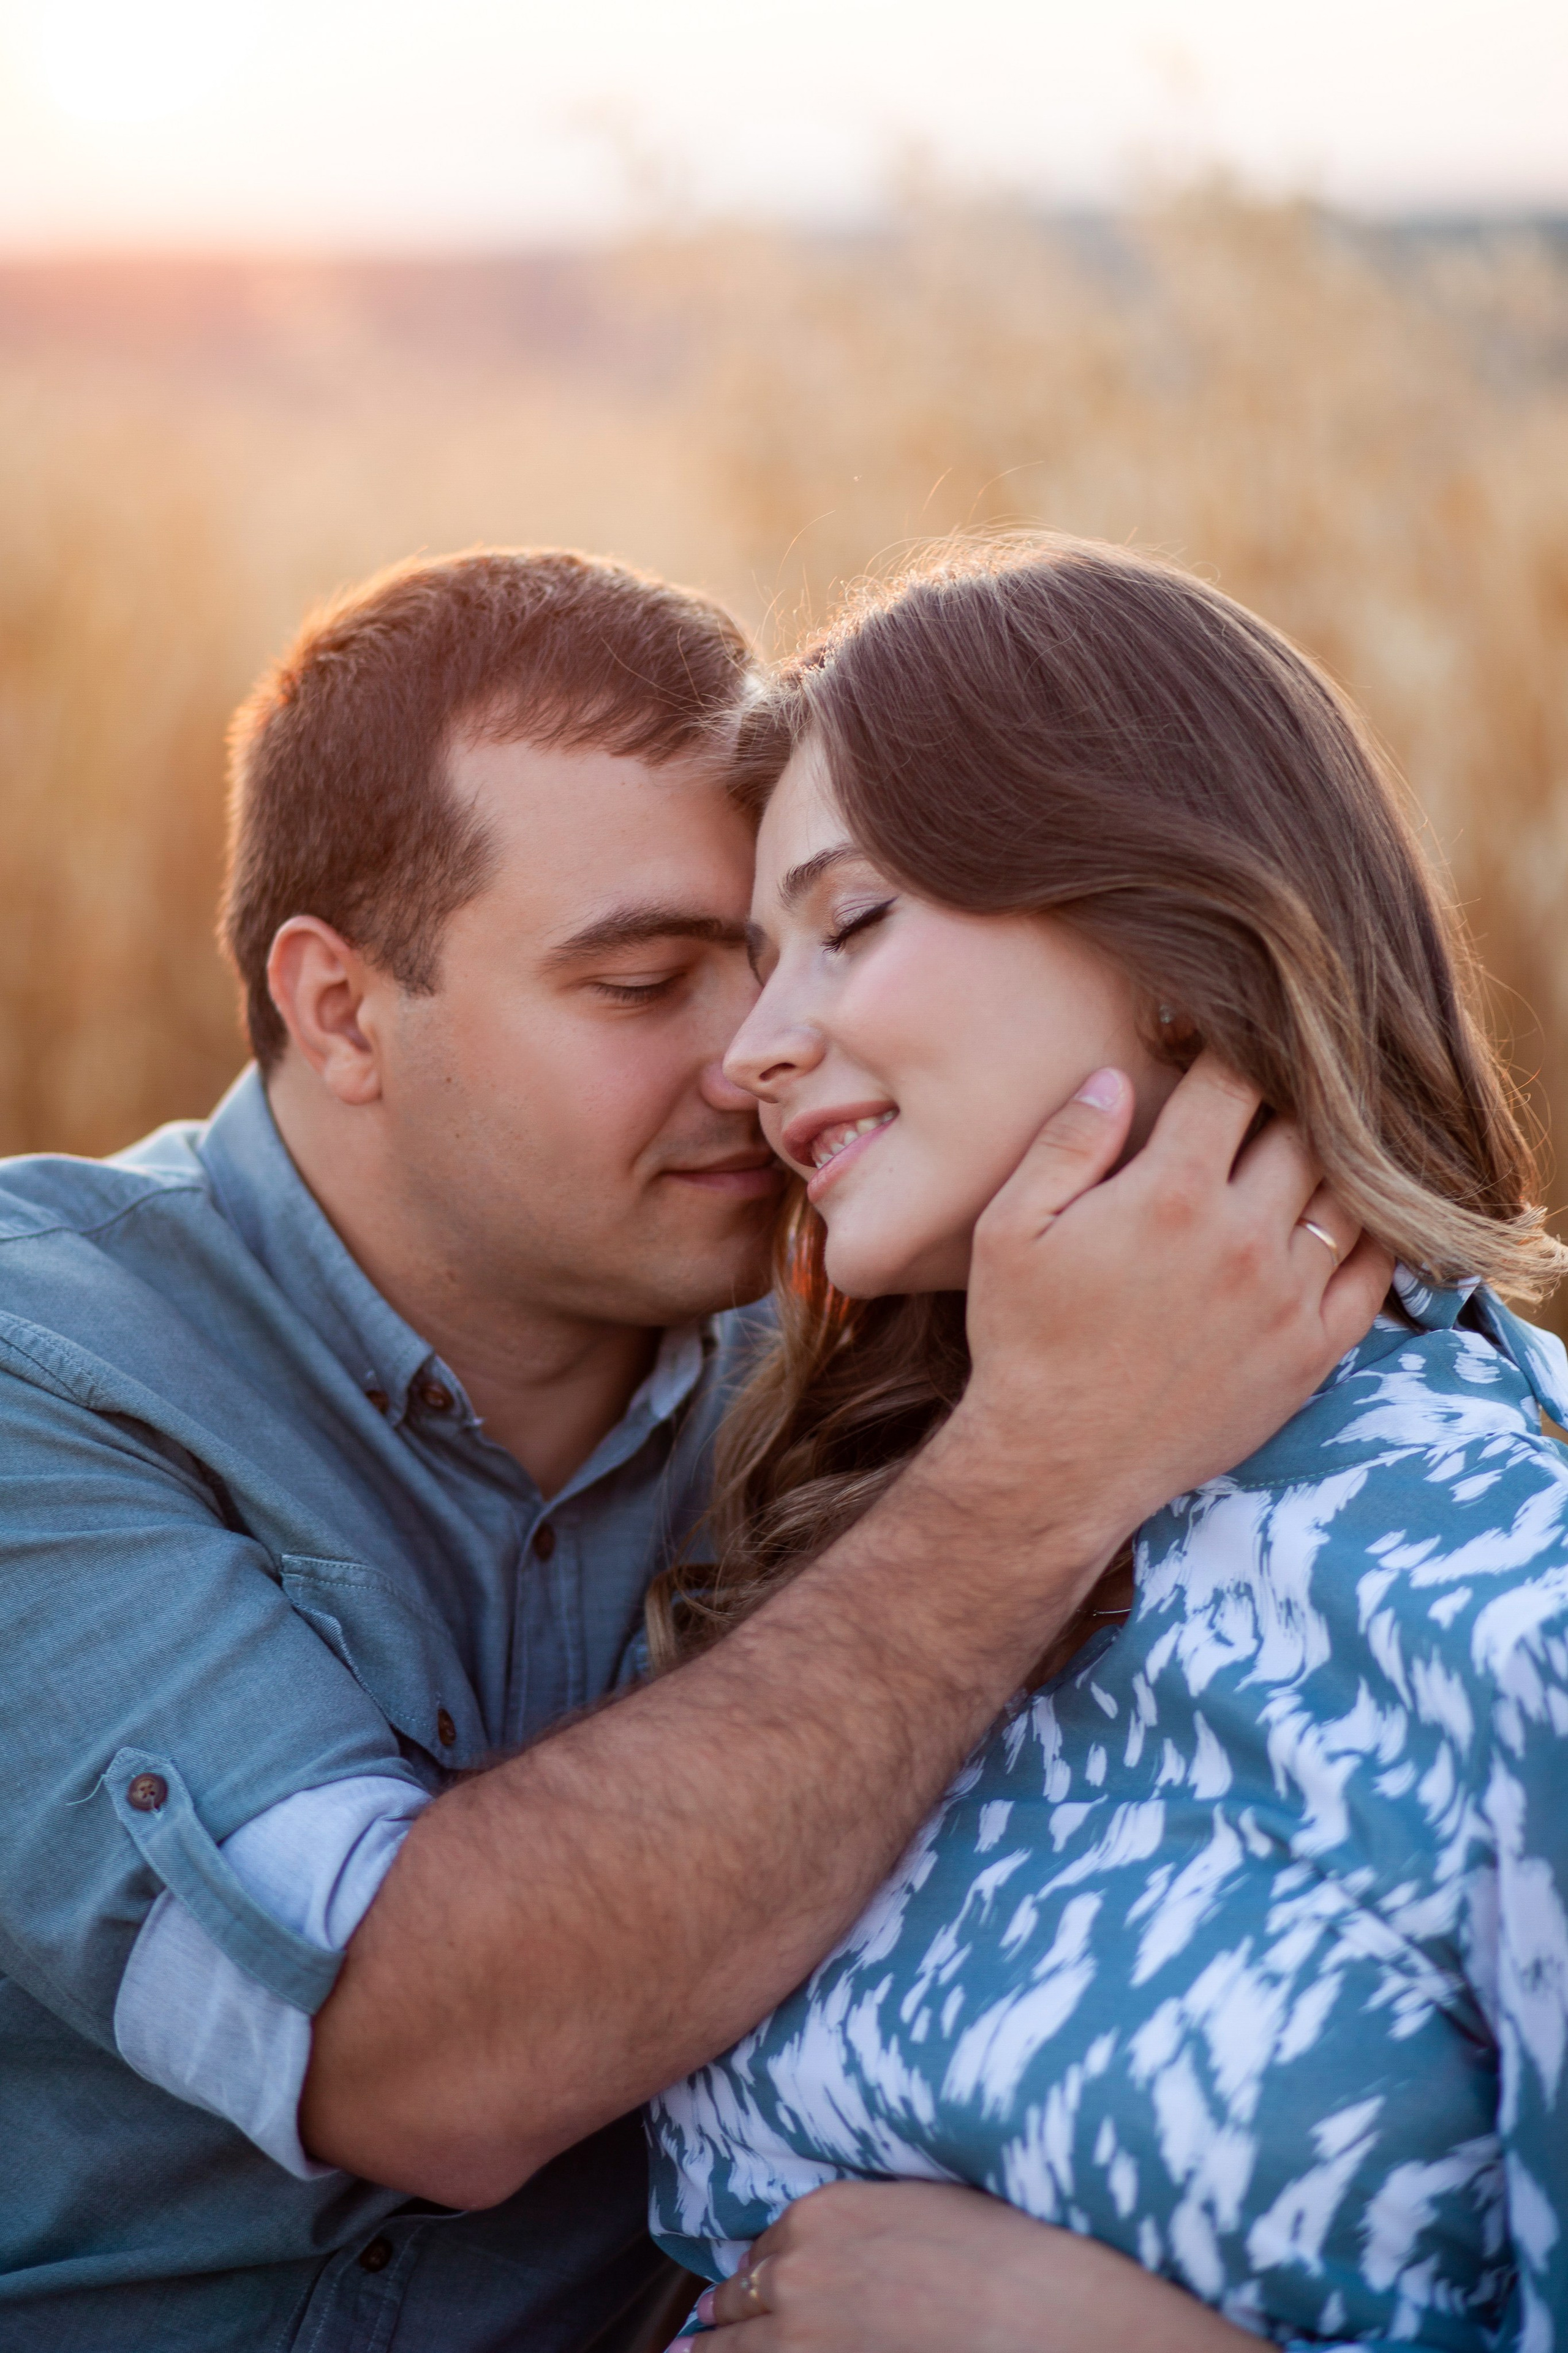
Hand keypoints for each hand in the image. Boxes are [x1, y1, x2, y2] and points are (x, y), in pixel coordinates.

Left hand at [694, 2180, 1253, 2349]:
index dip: (762, 2263)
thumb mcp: (921, 2203)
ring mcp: (798, 2334)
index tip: (752, 2276)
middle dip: (725, 2308)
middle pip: (740, 2293)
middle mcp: (794, 2270)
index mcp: (820, 2213)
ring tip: (696, 2348)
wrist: (1028, 2310)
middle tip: (703, 2321)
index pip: (770, 2242)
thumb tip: (851, 2245)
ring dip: (714, 2345)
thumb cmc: (995, 2253)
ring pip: (732, 2343)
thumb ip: (866, 2221)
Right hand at [929, 1052, 1390, 1594]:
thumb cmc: (1025, 1340)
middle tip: (1265, 1107)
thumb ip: (1066, 1144)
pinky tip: (1346, 1226)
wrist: (1060, 1462)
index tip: (1222, 1054)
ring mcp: (1287, 1295)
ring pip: (1347, 1194)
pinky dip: (1372, 1237)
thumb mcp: (1008, 1230)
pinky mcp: (1312, 1351)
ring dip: (1330, 1167)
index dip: (1230, 1055)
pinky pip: (1375, 1273)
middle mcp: (1242, 1235)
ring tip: (1304, 1160)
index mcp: (1170, 1191)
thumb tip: (1117, 1077)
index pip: (1232, 1083)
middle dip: (1284, 1107)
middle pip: (1301, 1131)